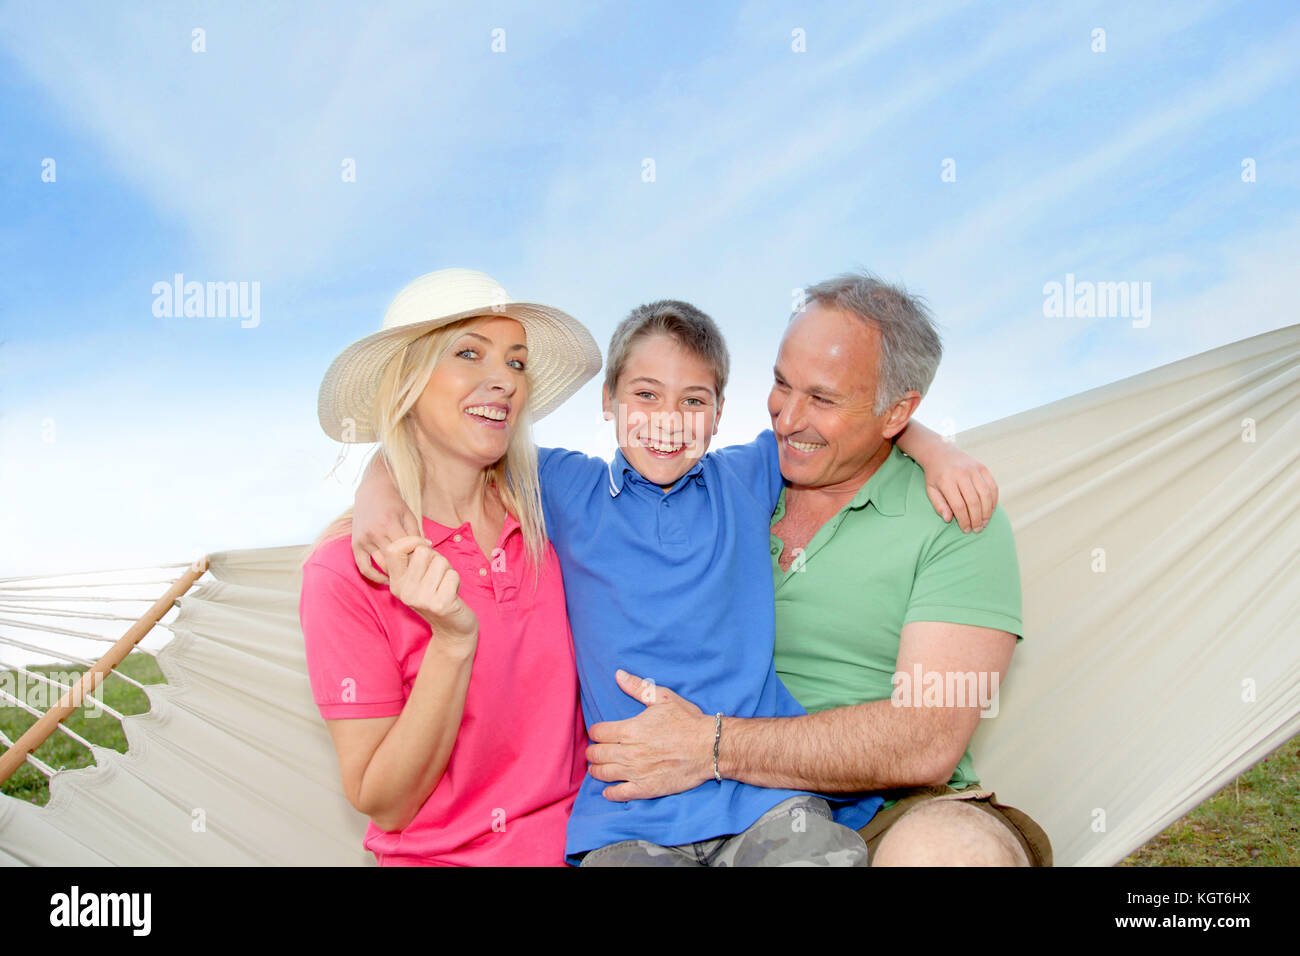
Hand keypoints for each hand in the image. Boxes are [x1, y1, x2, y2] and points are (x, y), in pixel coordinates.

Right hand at [352, 455, 421, 583]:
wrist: (370, 492)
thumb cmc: (393, 503)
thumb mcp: (408, 515)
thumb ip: (417, 534)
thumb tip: (428, 550)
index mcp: (389, 524)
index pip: (407, 548)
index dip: (417, 556)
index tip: (425, 560)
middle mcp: (374, 533)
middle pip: (394, 559)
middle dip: (407, 566)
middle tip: (417, 571)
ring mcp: (363, 541)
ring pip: (381, 565)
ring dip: (394, 572)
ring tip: (406, 575)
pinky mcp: (355, 546)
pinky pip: (364, 568)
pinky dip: (375, 577)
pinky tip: (387, 579)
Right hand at [384, 536, 478, 642]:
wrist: (451, 628)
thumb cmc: (434, 597)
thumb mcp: (413, 583)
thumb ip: (397, 567)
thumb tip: (376, 552)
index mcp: (395, 583)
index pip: (393, 550)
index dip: (412, 541)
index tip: (424, 548)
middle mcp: (404, 591)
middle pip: (423, 551)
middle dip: (436, 558)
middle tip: (437, 575)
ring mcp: (421, 599)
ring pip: (440, 561)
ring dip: (448, 570)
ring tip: (443, 584)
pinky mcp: (440, 604)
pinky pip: (452, 575)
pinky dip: (456, 581)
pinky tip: (452, 594)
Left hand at [585, 670, 713, 800]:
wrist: (709, 748)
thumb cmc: (688, 721)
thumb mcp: (664, 698)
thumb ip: (639, 688)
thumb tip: (618, 675)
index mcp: (630, 729)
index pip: (598, 732)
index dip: (596, 731)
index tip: (599, 733)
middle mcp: (628, 752)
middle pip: (596, 753)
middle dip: (592, 751)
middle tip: (595, 751)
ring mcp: (636, 772)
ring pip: (603, 773)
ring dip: (596, 770)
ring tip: (598, 768)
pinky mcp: (646, 789)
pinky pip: (619, 794)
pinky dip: (610, 793)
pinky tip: (608, 790)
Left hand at [923, 445, 997, 532]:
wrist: (941, 452)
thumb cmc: (935, 475)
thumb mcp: (931, 490)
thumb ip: (939, 505)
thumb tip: (949, 519)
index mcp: (946, 481)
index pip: (959, 506)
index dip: (964, 520)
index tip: (966, 530)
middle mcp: (961, 474)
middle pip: (974, 502)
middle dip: (977, 519)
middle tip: (977, 529)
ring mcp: (974, 469)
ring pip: (985, 495)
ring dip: (987, 512)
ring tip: (984, 523)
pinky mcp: (983, 467)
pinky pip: (992, 486)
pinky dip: (994, 500)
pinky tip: (991, 510)